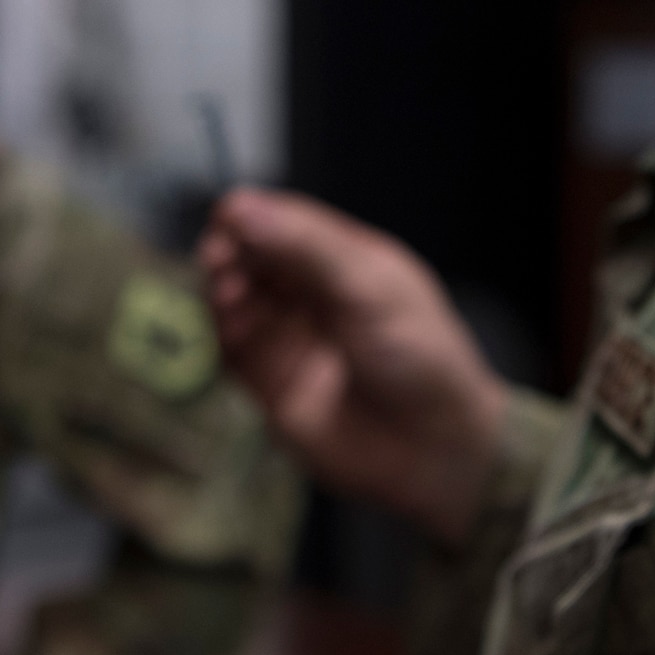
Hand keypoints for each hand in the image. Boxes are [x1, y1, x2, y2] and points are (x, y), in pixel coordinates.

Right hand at [199, 188, 507, 546]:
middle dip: (230, 255)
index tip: (226, 220)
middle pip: (250, 259)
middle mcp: (313, 294)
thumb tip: (240, 205)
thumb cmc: (421, 357)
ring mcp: (291, 339)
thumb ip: (305, 246)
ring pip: (234, 302)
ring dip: (221, 294)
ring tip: (229, 298)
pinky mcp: (271, 384)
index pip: (282, 223)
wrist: (435, 449)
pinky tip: (227, 332)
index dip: (250, 218)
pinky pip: (230, 352)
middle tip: (221, 262)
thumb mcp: (369, 288)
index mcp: (345, 259)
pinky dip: (219, 337)